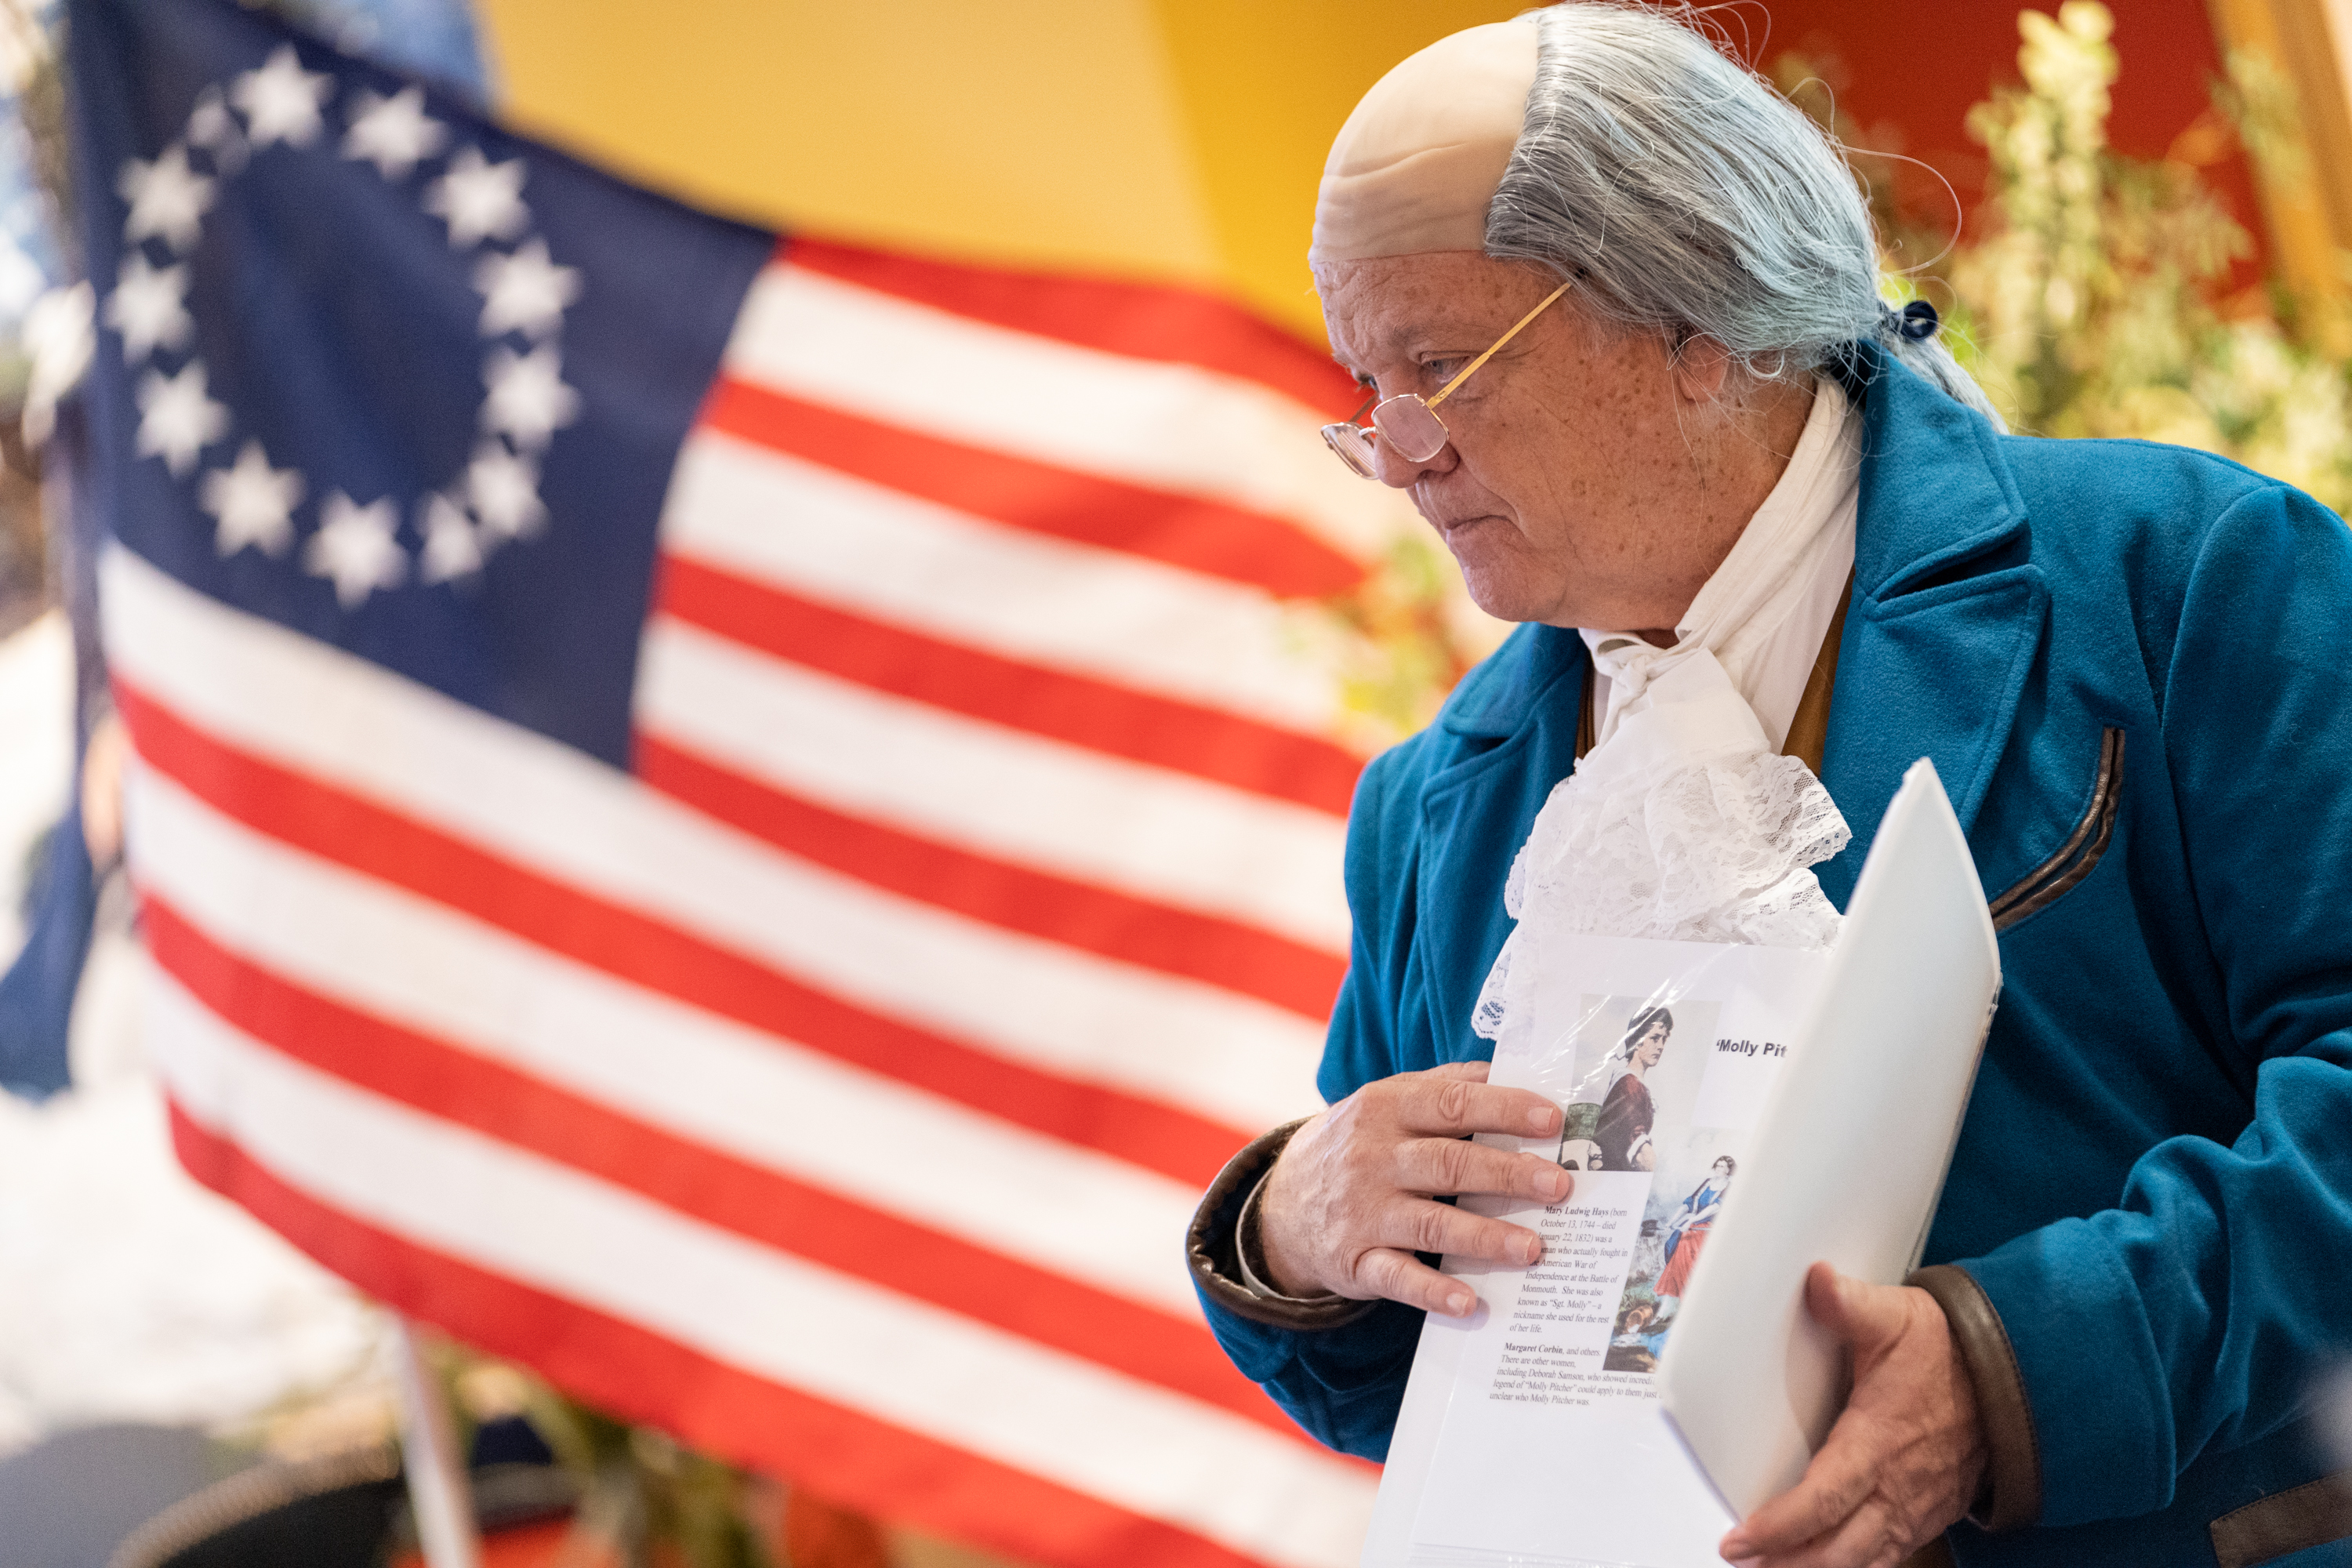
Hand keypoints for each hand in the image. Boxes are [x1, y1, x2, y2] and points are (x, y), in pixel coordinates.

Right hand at [1256, 1061, 1568, 1316]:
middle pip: (1449, 1163)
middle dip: (1508, 1174)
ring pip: (1429, 1222)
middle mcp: (1372, 1158)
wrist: (1282, 1202)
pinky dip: (1432, 1291)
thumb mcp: (1387, 1102)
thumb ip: (1444, 1086)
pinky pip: (1396, 1277)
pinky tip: (1469, 1302)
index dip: (1504, 1110)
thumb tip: (1511, 1071)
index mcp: (1386, 1108)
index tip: (1552, 1122)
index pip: (1451, 1104)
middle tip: (1560, 1186)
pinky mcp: (1355, 1260)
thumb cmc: (1358, 1145)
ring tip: (1534, 1248)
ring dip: (1485, 1235)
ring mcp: (1362, 1211)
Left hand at [1719, 1264, 1986, 1567]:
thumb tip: (1818, 1281)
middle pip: (1838, 1550)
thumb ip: (1851, 1304)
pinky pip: (1885, 1557)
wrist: (2017, 1377)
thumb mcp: (1897, 1318)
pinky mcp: (1926, 1515)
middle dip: (1787, 1564)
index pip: (1824, 1498)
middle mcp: (1897, 1487)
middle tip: (1740, 1563)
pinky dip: (1851, 1567)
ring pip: (1861, 1561)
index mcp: (1879, 1442)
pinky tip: (1819, 1566)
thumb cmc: (1949, 1351)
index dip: (1780, 1526)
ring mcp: (1915, 1508)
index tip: (1738, 1540)